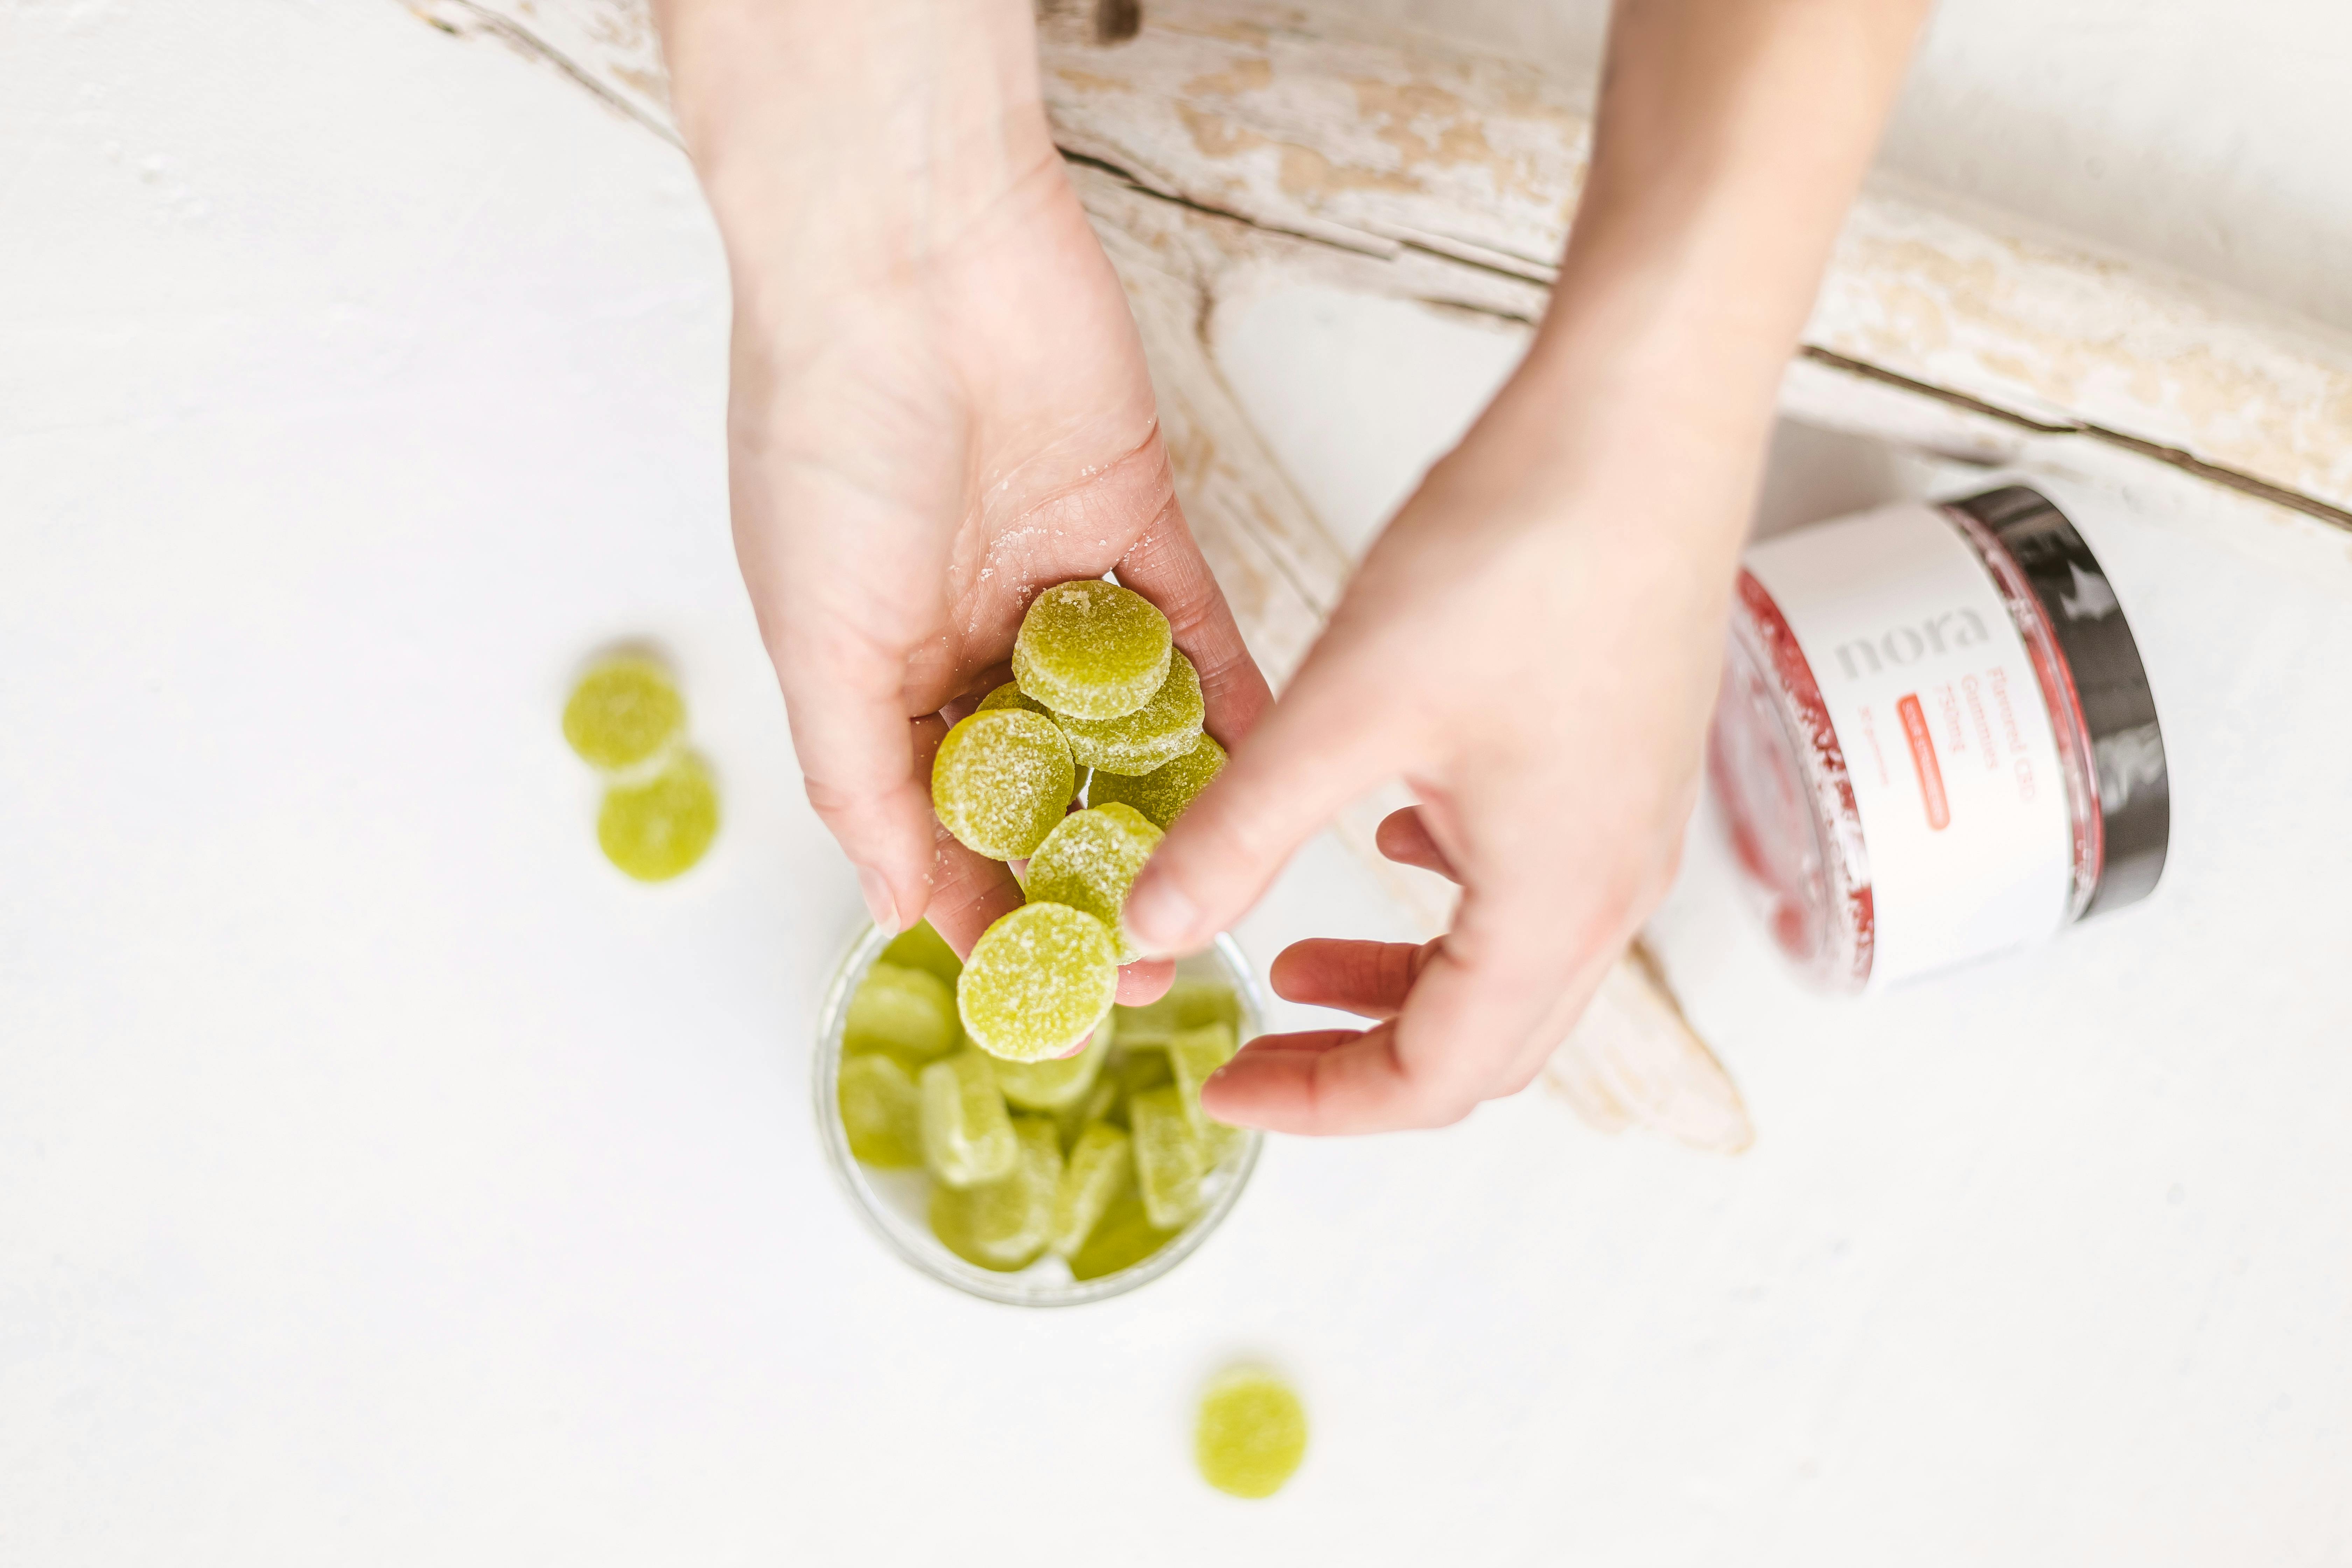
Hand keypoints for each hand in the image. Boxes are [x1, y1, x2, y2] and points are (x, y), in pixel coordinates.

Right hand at [657, 0, 1270, 973]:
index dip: (989, 906)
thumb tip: (898, 910)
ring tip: (1218, 894)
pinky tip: (1273, 775)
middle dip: (1092, 874)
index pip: (942, 816)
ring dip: (1169, 805)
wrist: (906, 259)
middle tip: (1150, 962)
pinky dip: (1231, 703)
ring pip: (1129, 721)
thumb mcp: (816, 639)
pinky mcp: (1142, 523)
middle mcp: (971, 631)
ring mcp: (1060, 579)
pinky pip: (1200, 636)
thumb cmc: (827, 442)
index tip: (1045, 989)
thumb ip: (861, 780)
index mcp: (878, 663)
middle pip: (1047, 784)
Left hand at [1124, 395, 1746, 1129]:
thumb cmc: (1522, 554)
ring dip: (1404, 984)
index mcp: (1554, 906)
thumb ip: (1241, 832)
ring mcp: (1634, 828)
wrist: (1646, 423)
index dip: (1319, 1102)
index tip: (1223, 1083)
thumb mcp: (1346, 709)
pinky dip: (1451, 900)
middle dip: (1360, 1063)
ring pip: (1514, 970)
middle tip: (1255, 1042)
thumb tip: (1150, 928)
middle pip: (1484, 1047)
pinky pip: (1539, 882)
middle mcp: (1615, 890)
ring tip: (1295, 958)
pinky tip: (1387, 837)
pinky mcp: (1628, 764)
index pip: (1434, 1081)